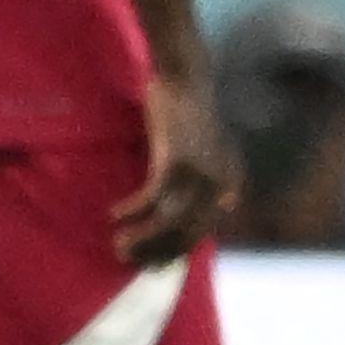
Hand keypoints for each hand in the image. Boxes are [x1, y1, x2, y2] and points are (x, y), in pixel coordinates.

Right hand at [114, 75, 237, 265]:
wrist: (186, 80)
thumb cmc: (192, 117)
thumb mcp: (211, 153)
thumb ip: (214, 181)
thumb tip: (218, 209)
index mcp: (229, 186)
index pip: (201, 233)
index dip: (173, 253)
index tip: (150, 265)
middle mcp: (220, 185)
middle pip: (187, 234)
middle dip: (155, 252)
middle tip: (126, 258)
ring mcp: (200, 174)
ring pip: (170, 222)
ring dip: (142, 238)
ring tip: (118, 244)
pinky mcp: (177, 161)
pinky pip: (152, 199)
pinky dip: (133, 210)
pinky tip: (115, 215)